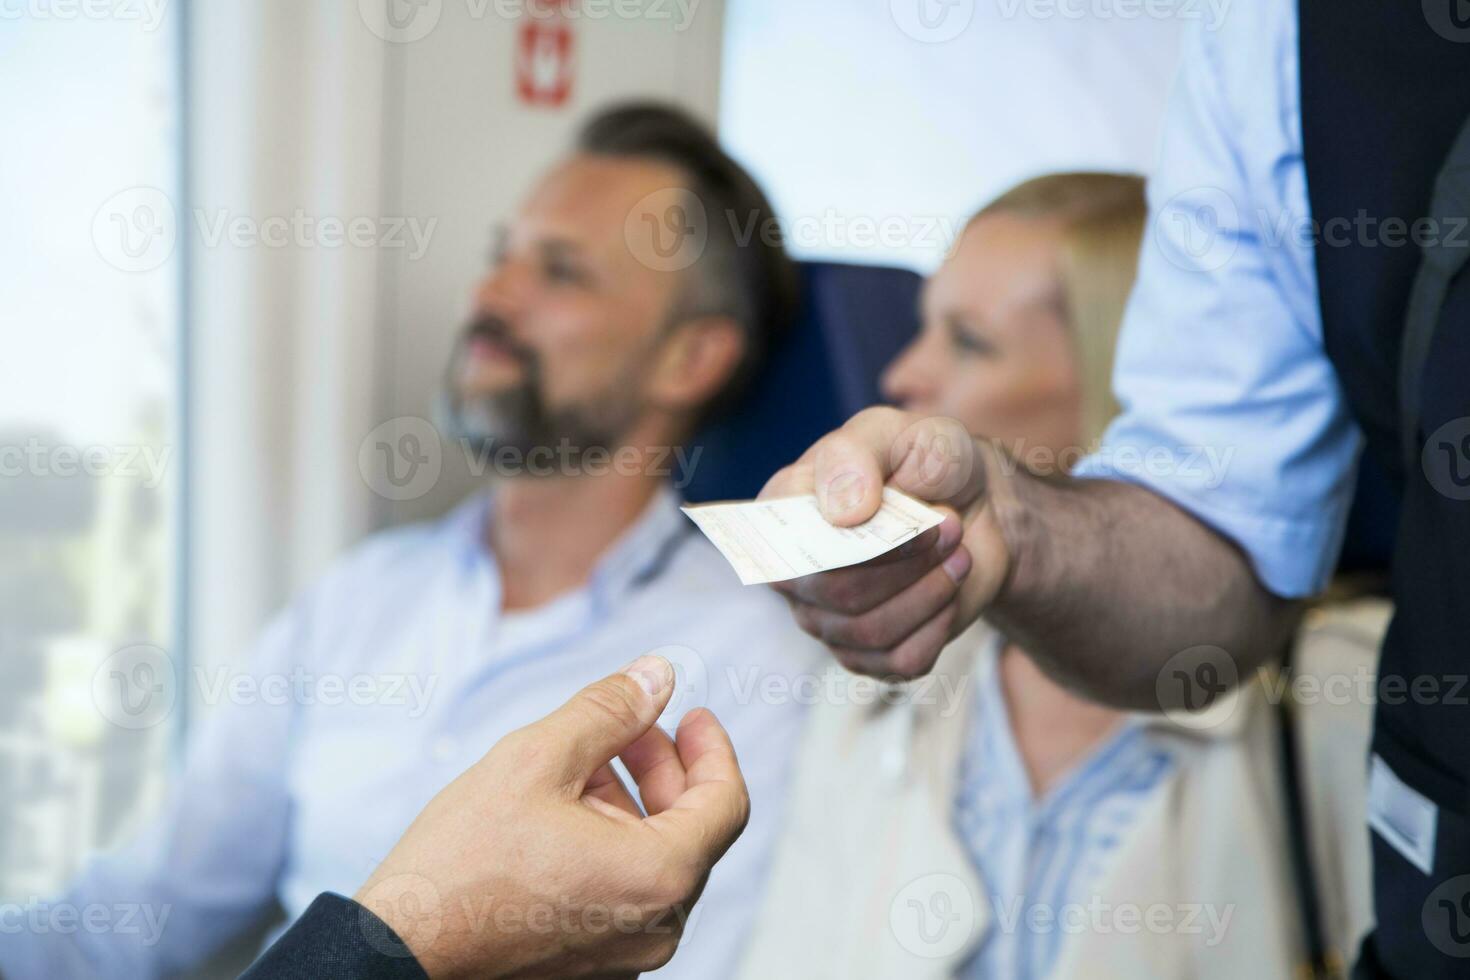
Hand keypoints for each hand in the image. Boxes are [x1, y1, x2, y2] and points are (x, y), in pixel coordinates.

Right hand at [354, 656, 749, 978]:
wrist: (400, 949)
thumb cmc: (464, 860)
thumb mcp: (539, 757)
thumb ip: (610, 710)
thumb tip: (658, 675)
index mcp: (660, 877)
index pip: (725, 802)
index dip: (713, 748)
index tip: (691, 713)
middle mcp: (657, 926)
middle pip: (691, 829)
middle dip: (663, 768)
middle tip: (627, 727)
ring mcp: (627, 953)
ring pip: (655, 860)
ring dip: (632, 803)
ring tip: (581, 765)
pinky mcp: (594, 964)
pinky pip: (626, 892)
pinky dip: (612, 844)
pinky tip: (565, 813)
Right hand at [760, 407, 1014, 678]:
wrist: (976, 503)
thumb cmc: (926, 460)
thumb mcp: (897, 433)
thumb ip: (858, 456)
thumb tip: (841, 512)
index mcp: (783, 513)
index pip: (789, 549)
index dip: (852, 543)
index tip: (913, 512)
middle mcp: (796, 572)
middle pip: (836, 595)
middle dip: (906, 563)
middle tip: (950, 527)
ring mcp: (828, 618)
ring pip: (870, 632)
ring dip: (930, 592)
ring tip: (957, 553)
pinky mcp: (869, 652)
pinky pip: (899, 662)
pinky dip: (938, 626)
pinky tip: (948, 589)